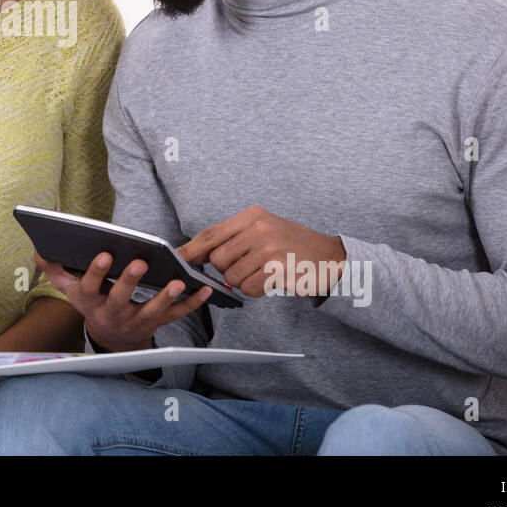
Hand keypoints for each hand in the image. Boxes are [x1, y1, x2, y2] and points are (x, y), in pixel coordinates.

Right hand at [34, 251, 210, 352]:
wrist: (111, 337)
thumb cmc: (92, 302)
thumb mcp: (69, 288)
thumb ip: (54, 267)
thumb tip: (38, 246)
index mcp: (89, 301)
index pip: (90, 286)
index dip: (96, 272)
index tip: (103, 255)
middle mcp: (112, 313)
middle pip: (120, 299)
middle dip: (129, 281)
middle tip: (140, 263)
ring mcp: (135, 320)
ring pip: (151, 311)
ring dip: (165, 297)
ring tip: (178, 281)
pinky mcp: (156, 323)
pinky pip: (176, 315)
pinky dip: (192, 303)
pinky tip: (205, 289)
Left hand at [176, 206, 346, 297]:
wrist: (330, 257)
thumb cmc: (292, 245)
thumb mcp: (264, 229)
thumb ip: (234, 238)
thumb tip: (198, 254)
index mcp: (252, 216)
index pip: (211, 233)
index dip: (191, 249)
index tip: (176, 259)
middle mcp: (259, 228)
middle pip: (217, 259)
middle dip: (225, 270)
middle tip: (246, 268)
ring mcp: (269, 249)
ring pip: (231, 277)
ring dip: (243, 281)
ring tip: (263, 272)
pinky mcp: (277, 269)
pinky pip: (248, 288)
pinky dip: (255, 290)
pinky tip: (271, 281)